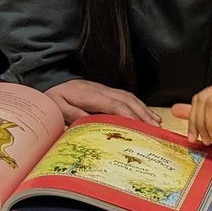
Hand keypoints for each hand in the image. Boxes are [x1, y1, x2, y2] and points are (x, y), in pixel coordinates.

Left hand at [45, 78, 160, 124]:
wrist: (54, 80)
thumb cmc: (56, 96)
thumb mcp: (58, 106)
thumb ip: (72, 114)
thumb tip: (87, 122)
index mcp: (91, 96)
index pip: (115, 105)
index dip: (129, 115)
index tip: (140, 126)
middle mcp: (102, 91)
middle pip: (128, 101)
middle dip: (143, 115)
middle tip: (155, 130)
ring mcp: (106, 90)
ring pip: (130, 98)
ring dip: (144, 110)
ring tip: (156, 124)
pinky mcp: (107, 91)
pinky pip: (127, 97)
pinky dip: (140, 105)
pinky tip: (147, 114)